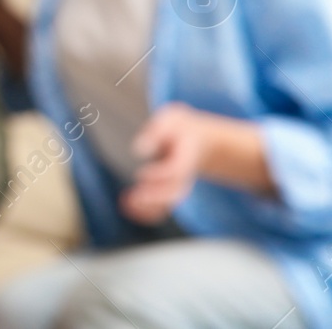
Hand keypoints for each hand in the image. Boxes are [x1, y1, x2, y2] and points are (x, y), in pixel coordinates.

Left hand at [121, 103, 206, 222]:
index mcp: (188, 156)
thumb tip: (138, 149)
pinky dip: (148, 212)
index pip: (175, 171)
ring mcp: (180, 185)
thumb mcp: (173, 119)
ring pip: (168, 202)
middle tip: (134, 198)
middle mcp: (185, 175)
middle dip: (155, 198)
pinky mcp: (172, 190)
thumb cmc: (183, 128)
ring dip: (149, 208)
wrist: (205, 143)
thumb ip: (157, 131)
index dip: (159, 175)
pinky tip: (128, 210)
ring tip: (126, 206)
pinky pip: (163, 207)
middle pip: (174, 192)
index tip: (141, 175)